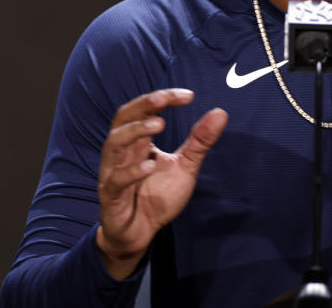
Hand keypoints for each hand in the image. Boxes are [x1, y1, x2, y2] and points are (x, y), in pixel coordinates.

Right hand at [96, 89, 227, 278]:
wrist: (139, 234)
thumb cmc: (157, 196)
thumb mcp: (185, 167)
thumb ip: (199, 142)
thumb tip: (220, 112)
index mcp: (138, 142)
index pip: (144, 110)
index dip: (162, 98)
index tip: (189, 95)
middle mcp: (122, 152)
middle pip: (123, 118)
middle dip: (144, 105)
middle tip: (165, 99)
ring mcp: (113, 173)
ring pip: (113, 144)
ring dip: (135, 131)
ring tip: (159, 125)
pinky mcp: (111, 198)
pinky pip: (116, 181)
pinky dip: (131, 172)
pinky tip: (151, 166)